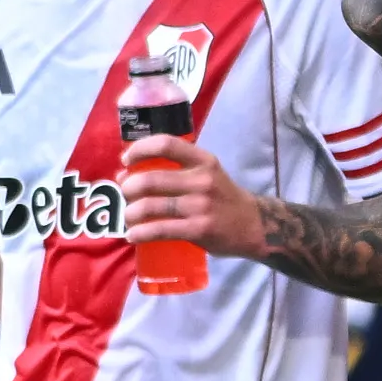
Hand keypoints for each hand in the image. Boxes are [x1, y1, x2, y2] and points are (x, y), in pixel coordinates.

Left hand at [116, 132, 264, 257]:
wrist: (254, 226)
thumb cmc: (223, 198)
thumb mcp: (208, 174)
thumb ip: (175, 171)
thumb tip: (127, 175)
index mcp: (203, 160)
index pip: (165, 145)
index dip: (139, 150)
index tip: (126, 161)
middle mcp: (202, 180)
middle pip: (149, 180)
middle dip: (128, 189)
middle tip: (126, 195)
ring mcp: (200, 206)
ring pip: (149, 207)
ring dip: (130, 213)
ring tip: (128, 217)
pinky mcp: (199, 230)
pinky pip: (159, 230)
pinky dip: (140, 233)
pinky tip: (133, 235)